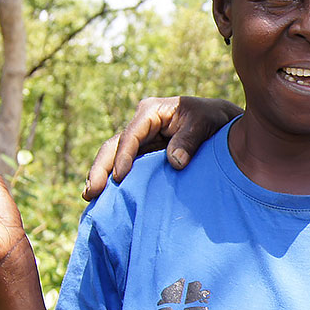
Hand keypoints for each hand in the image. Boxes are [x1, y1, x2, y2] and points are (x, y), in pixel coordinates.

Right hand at [82, 96, 241, 199]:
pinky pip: (125, 166)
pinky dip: (114, 180)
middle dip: (100, 168)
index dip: (123, 156)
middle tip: (91, 192)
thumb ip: (189, 140)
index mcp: (151, 112)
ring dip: (101, 176)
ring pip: (113, 157)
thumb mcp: (203, 123)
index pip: (130, 136)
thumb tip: (175, 162)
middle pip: (113, 146)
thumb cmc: (212, 119)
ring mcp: (140, 140)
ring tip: (90, 197)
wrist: (220, 122)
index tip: (119, 178)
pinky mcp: (144, 153)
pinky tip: (105, 198)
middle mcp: (140, 125)